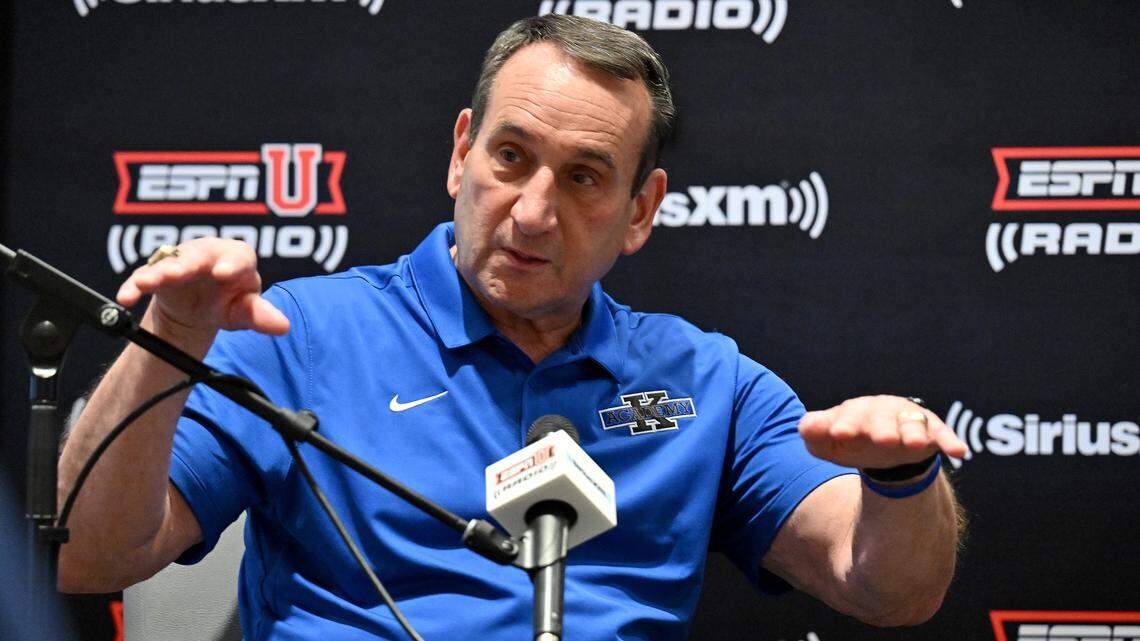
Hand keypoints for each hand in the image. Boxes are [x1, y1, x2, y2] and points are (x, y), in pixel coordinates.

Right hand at [116, 238, 288, 346]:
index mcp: (236, 259)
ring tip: (145, 283)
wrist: (200, 308)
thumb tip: (283, 326)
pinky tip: (126, 297)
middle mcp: (207, 255)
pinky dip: (134, 286)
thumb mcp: (245, 311)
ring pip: (167, 263)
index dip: (232, 262)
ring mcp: (180, 262)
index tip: (225, 273)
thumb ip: (261, 316)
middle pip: (197, 256)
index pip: (239, 255)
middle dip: (187, 264)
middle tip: (176, 274)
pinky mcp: (157, 274)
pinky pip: (143, 277)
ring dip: (156, 273)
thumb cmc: (229, 302)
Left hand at [798, 395, 967, 469]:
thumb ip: (815, 433)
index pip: (847, 415)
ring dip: (913, 432)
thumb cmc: (851, 440)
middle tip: (881, 440)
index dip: (844, 424)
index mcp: (854, 412)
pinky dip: (950, 440)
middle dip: (881, 427)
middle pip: (881, 417)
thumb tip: (805, 427)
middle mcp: (882, 411)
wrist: (880, 446)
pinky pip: (941, 433)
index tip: (839, 434)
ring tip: (914, 444)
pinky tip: (958, 451)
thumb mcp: (827, 441)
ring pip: (912, 422)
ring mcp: (907, 419)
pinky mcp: (930, 430)